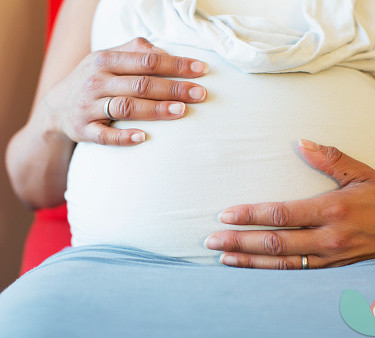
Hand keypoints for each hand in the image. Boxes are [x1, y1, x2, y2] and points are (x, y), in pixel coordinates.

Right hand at [43, 37, 208, 145]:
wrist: (56, 108)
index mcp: (105, 60)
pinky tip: (144, 137)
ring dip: (156, 109)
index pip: (147, 60)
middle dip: (173, 88)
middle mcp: (97, 81)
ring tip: (182, 111)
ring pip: (127, 107)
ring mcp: (89, 107)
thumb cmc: (93, 80)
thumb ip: (135, 51)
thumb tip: (165, 52)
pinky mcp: (84, 130)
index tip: (201, 70)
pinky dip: (124, 137)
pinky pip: (105, 136)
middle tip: (200, 94)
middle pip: (141, 84)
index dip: (176, 65)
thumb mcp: (107, 58)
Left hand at [205, 139, 374, 268]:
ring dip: (250, 260)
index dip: (252, 215)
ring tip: (223, 257)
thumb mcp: (363, 171)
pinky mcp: (332, 269)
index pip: (283, 214)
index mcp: (334, 210)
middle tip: (211, 239)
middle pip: (276, 243)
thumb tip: (300, 142)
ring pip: (282, 264)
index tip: (227, 213)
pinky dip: (270, 272)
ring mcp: (330, 257)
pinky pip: (296, 273)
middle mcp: (329, 238)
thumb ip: (330, 158)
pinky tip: (252, 268)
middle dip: (241, 241)